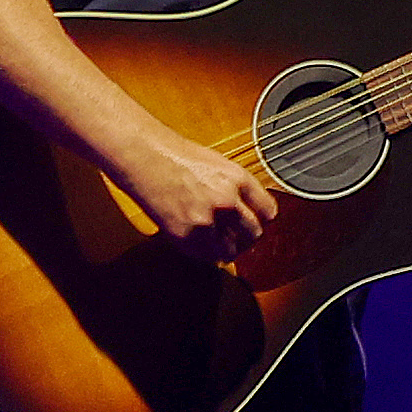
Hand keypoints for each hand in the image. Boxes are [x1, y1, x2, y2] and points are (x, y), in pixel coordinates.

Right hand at [99, 123, 275, 264]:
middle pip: (253, 233)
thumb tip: (248, 210)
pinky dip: (206, 254)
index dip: (262, 219)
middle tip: (237, 237)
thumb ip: (234, 187)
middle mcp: (226, 199)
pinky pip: (207, 256)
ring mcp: (206, 218)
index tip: (257, 222)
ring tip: (217, 241)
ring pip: (231, 249)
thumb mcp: (216, 164)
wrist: (143, 156)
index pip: (268, 211)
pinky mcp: (186, 234)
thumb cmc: (174, 155)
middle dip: (246, 237)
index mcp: (236, 178)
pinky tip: (199, 241)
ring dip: (227, 249)